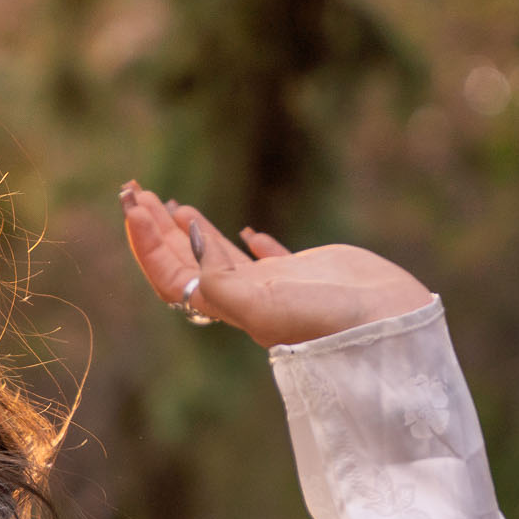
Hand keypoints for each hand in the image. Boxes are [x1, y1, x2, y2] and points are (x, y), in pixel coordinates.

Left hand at [118, 180, 434, 347]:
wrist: (386, 326)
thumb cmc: (326, 322)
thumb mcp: (263, 306)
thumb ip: (221, 281)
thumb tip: (189, 244)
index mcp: (228, 306)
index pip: (172, 275)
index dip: (147, 246)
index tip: (132, 210)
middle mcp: (243, 296)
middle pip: (187, 260)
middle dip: (157, 228)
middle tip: (134, 192)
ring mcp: (273, 285)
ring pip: (220, 255)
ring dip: (192, 229)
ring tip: (170, 204)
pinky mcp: (305, 273)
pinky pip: (269, 257)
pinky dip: (251, 243)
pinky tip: (246, 232)